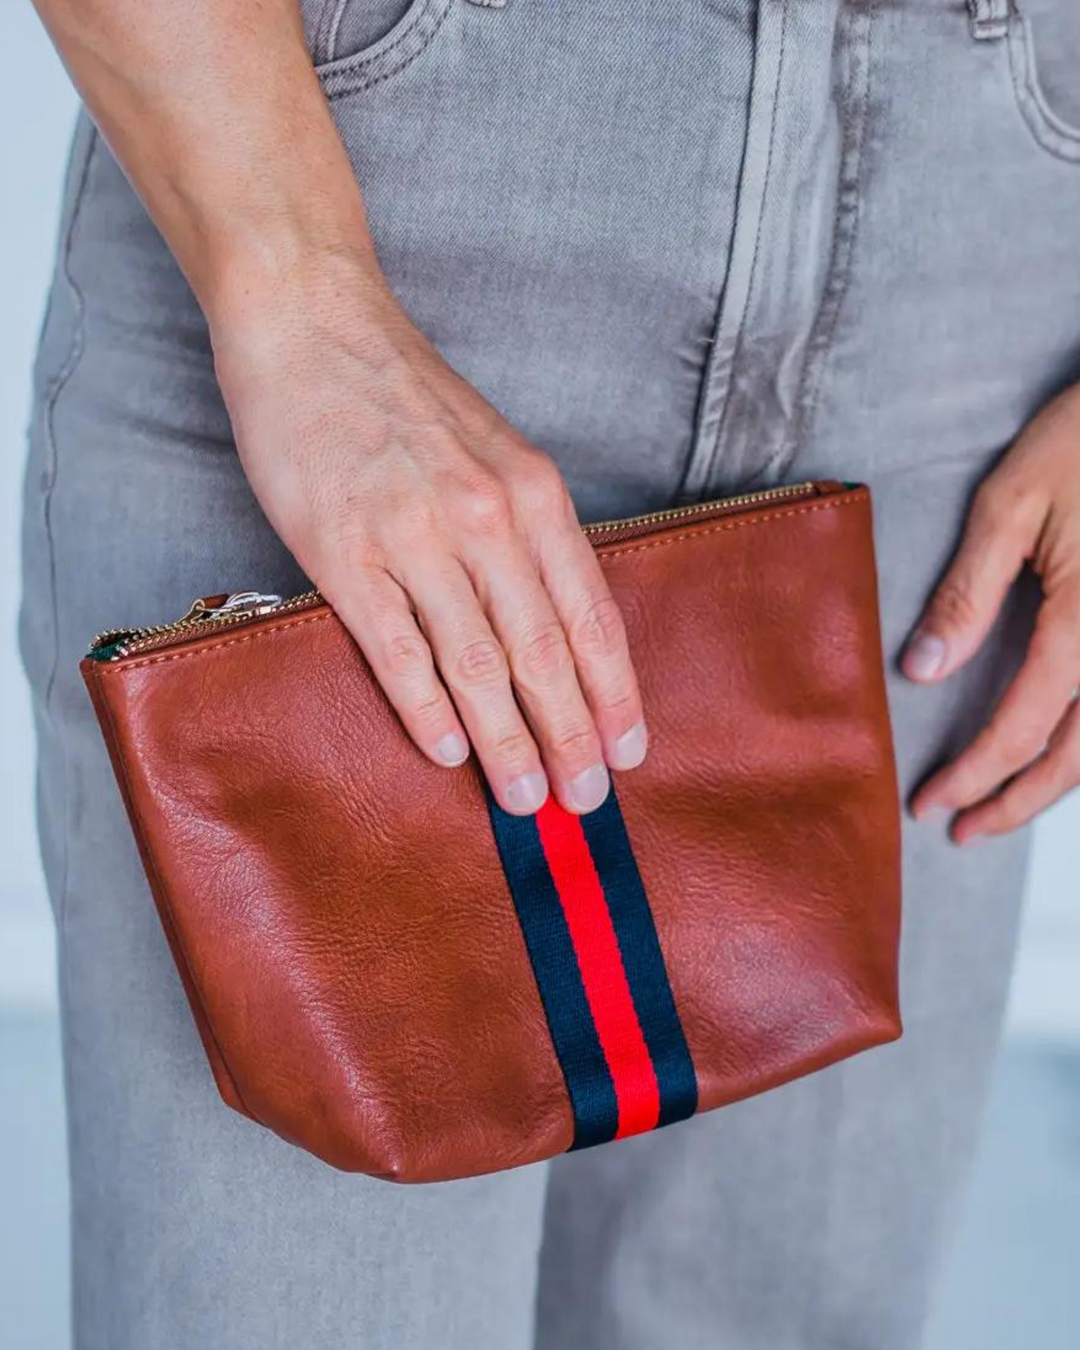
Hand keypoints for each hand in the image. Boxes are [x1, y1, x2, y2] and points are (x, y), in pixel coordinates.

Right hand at [210, 251, 646, 816]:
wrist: (314, 325)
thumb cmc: (407, 395)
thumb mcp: (498, 450)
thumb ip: (528, 532)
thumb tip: (553, 625)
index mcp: (534, 493)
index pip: (590, 615)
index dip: (614, 692)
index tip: (630, 751)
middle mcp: (486, 517)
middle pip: (543, 652)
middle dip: (571, 735)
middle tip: (587, 799)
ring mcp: (414, 534)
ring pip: (476, 663)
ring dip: (507, 741)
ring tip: (527, 799)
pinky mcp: (344, 550)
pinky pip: (397, 648)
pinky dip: (427, 709)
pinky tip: (448, 753)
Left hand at [903, 382, 1079, 841]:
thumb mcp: (1011, 503)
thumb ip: (968, 594)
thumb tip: (923, 672)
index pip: (1023, 725)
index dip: (974, 775)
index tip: (928, 804)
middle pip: (1079, 757)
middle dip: (1018, 802)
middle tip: (963, 830)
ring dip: (1058, 784)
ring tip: (1004, 806)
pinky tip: (1059, 753)